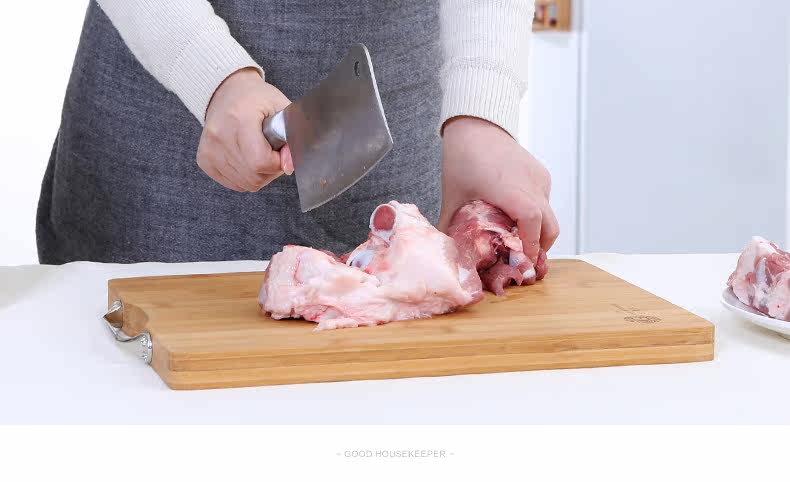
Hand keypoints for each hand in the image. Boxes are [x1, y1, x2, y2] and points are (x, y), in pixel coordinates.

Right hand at [196, 68, 293, 191]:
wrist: (226, 92)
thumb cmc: (257, 99)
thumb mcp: (282, 109)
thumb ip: (292, 136)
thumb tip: (289, 166)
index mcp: (239, 118)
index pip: (260, 161)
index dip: (278, 162)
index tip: (282, 151)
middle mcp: (219, 135)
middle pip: (254, 176)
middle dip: (271, 169)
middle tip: (272, 150)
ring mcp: (209, 149)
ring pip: (246, 184)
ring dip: (260, 174)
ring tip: (259, 151)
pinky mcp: (204, 160)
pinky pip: (234, 184)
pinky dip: (246, 176)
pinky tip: (247, 157)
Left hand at [437, 116, 559, 260]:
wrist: (476, 125)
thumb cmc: (463, 158)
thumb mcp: (453, 196)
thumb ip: (450, 226)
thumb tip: (447, 251)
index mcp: (511, 191)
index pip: (532, 225)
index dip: (531, 248)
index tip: (524, 265)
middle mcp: (531, 185)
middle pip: (549, 226)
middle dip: (540, 248)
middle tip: (526, 263)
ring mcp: (539, 179)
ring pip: (549, 214)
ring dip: (538, 231)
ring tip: (520, 242)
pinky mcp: (541, 174)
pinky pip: (545, 200)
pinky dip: (537, 214)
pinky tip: (516, 217)